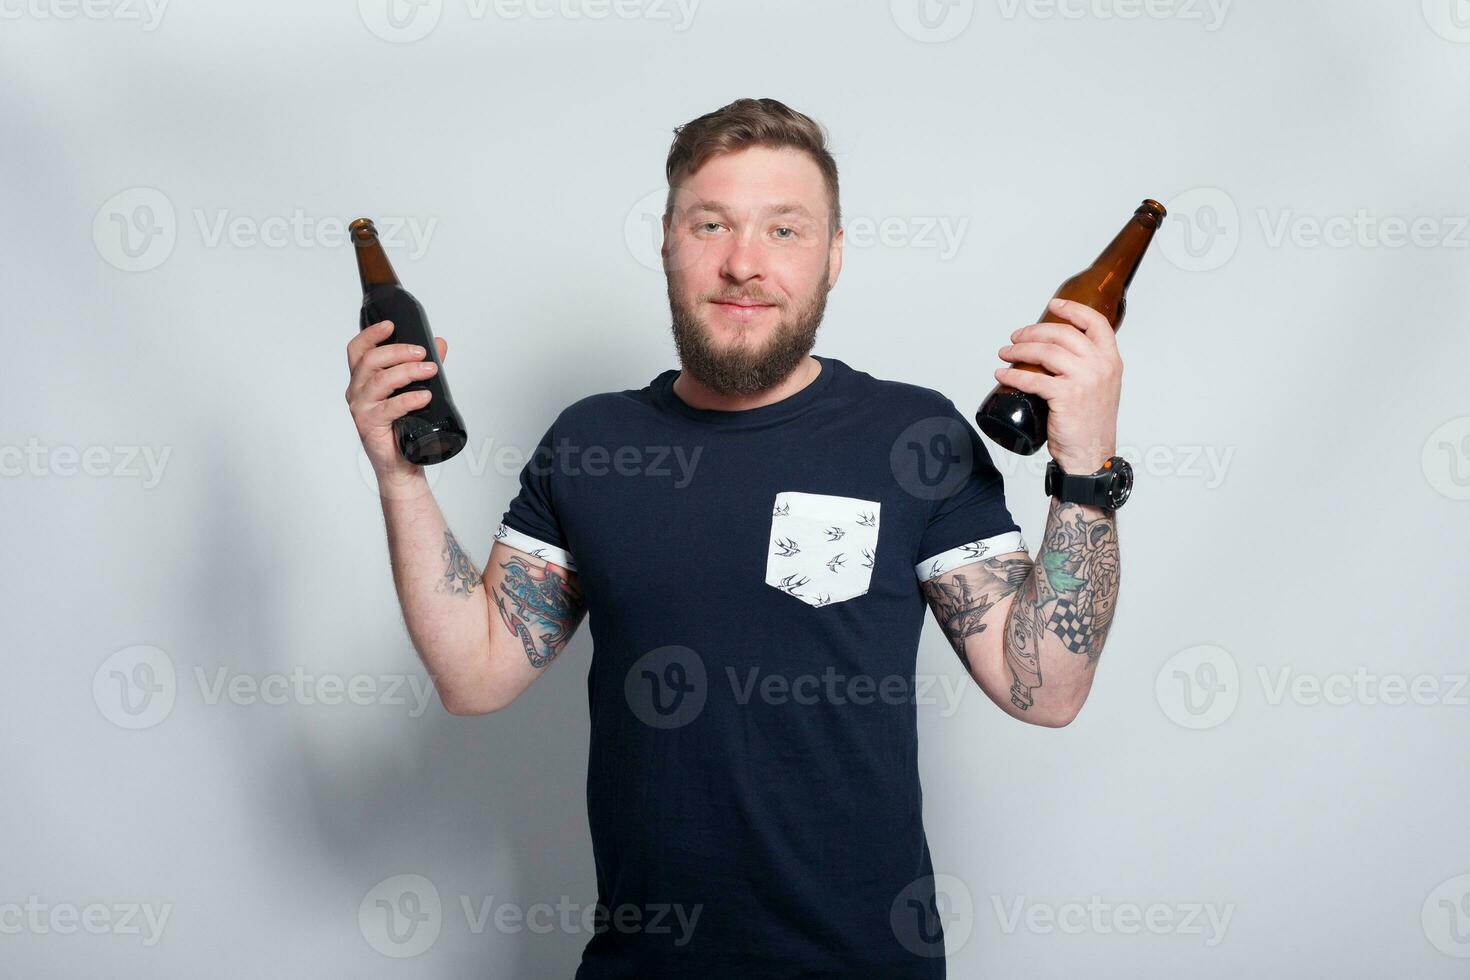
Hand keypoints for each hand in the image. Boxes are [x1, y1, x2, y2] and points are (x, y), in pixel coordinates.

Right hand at [345, 320, 447, 478]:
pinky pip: (387, 408)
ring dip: (406, 372)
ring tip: (429, 371)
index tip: (391, 325)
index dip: (371, 334)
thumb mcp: (414, 391)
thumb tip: (439, 344)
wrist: (402, 464)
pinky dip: (408, 399)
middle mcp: (357, 391)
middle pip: (369, 361)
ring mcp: (361, 409)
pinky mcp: (369, 426)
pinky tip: (424, 397)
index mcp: (363, 380)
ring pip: (378, 381)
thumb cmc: (404, 427)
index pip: (358, 350)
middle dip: (398, 351)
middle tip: (422, 354)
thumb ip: (422, 367)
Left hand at [994, 297, 1120, 473]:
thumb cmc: (1091, 424)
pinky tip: (1002, 374)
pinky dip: (1013, 374)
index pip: (1096, 323)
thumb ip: (1088, 367)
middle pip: (1062, 333)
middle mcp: (1101, 366)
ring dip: (1018, 349)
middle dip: (1033, 331)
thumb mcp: (1100, 387)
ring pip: (1045, 352)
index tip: (1053, 304)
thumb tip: (1058, 352)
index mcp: (1111, 360)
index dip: (1073, 309)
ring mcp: (1085, 380)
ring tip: (1004, 353)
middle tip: (1015, 337)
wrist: (1091, 454)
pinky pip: (1033, 378)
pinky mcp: (1066, 396)